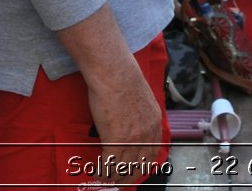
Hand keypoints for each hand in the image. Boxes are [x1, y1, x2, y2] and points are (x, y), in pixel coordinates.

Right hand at [84, 65, 165, 182]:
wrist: (114, 73)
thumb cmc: (122, 79)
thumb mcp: (142, 99)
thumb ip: (141, 115)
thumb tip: (131, 125)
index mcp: (154, 123)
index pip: (152, 153)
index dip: (142, 165)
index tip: (134, 170)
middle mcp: (147, 133)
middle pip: (139, 165)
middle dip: (128, 176)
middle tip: (118, 179)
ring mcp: (132, 138)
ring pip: (123, 167)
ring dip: (113, 175)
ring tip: (104, 176)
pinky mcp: (116, 139)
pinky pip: (109, 164)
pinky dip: (102, 170)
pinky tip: (96, 170)